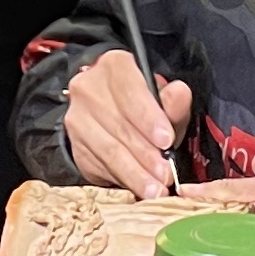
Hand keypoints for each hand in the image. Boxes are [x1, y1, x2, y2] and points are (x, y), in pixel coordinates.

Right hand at [62, 52, 191, 199]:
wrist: (111, 111)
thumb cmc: (144, 104)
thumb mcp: (164, 99)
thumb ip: (173, 101)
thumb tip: (179, 94)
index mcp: (114, 66)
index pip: (130, 92)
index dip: (149, 119)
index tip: (166, 141)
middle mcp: (88, 87)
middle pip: (118, 125)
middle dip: (145, 154)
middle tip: (166, 174)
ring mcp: (77, 117)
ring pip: (107, 149)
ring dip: (134, 173)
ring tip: (155, 188)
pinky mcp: (75, 144)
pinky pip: (98, 165)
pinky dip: (121, 179)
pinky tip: (137, 189)